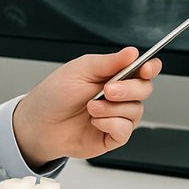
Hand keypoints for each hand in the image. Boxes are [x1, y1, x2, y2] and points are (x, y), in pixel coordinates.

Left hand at [13, 46, 159, 165]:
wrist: (38, 124)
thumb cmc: (54, 95)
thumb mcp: (80, 70)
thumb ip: (109, 62)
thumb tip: (132, 52)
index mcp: (112, 75)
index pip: (142, 70)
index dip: (150, 68)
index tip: (147, 68)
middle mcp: (118, 96)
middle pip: (144, 90)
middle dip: (129, 89)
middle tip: (108, 90)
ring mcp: (116, 116)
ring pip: (136, 111)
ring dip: (112, 109)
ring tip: (90, 107)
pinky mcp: (112, 136)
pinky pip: (125, 130)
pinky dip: (110, 124)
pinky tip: (95, 121)